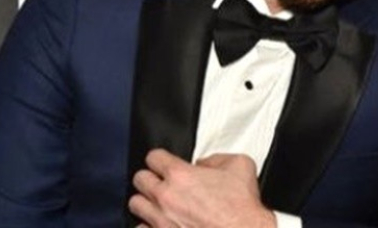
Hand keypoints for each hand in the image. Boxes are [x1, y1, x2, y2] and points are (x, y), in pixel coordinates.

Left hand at [129, 149, 275, 227]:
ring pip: (136, 205)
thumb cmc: (241, 208)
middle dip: (150, 178)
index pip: (153, 157)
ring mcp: (160, 221)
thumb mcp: (240, 166)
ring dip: (147, 202)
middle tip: (161, 182)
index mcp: (181, 175)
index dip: (160, 158)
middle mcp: (165, 197)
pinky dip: (150, 225)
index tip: (163, 162)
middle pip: (139, 179)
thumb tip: (205, 164)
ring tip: (159, 203)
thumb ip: (216, 159)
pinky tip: (163, 223)